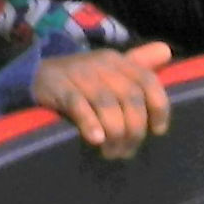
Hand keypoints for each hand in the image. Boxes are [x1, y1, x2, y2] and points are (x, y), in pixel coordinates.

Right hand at [32, 40, 171, 158]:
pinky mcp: (58, 86)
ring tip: (112, 152)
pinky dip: (89, 123)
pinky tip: (96, 140)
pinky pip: (78, 105)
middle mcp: (103, 64)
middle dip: (134, 128)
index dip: (158, 106)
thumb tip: (167, 50)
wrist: (36, 75)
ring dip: (114, 132)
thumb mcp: (111, 69)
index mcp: (120, 61)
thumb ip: (140, 64)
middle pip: (130, 96)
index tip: (158, 130)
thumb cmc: (83, 79)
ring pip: (107, 103)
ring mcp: (80, 74)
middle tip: (128, 150)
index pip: (148, 80)